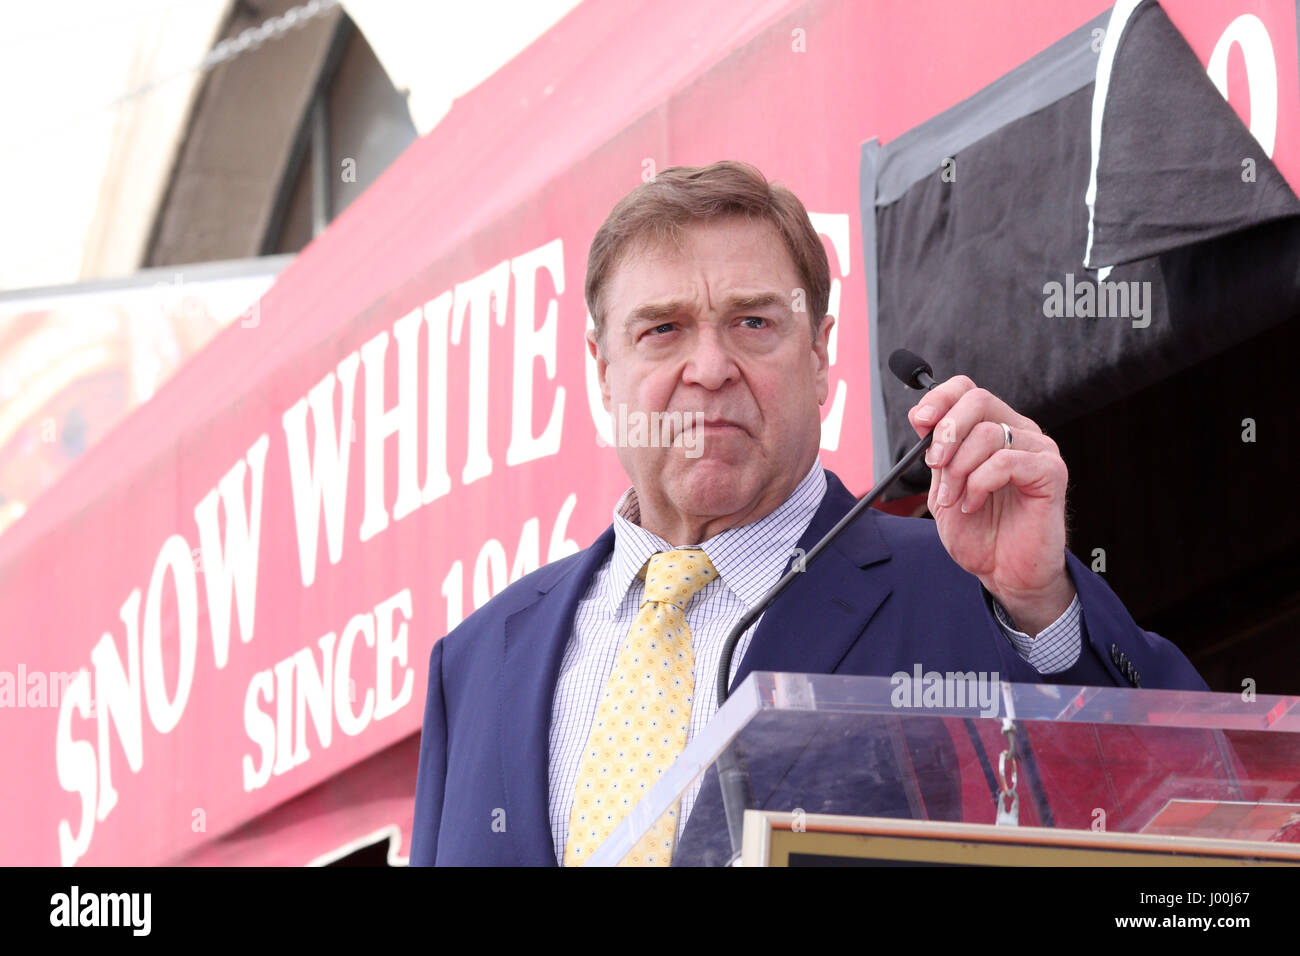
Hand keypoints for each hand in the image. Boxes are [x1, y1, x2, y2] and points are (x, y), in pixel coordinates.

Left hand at [907, 376, 1075, 635]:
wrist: (1003, 573)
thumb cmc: (979, 533)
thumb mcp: (942, 486)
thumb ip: (935, 452)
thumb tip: (920, 416)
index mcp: (994, 429)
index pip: (967, 389)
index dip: (939, 399)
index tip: (918, 422)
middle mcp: (1019, 431)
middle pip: (978, 400)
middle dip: (946, 433)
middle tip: (935, 466)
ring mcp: (1038, 450)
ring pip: (988, 434)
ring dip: (958, 470)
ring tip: (953, 499)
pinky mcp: (1051, 472)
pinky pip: (1006, 461)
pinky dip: (979, 484)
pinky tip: (972, 505)